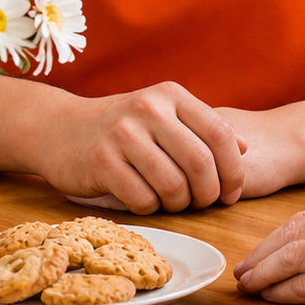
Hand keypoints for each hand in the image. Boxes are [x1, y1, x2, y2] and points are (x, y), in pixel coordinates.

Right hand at [34, 81, 247, 212]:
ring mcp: (123, 135)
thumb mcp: (165, 115)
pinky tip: (146, 200)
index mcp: (171, 96)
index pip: (219, 134)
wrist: (60, 128)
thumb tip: (244, 148)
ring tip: (175, 203)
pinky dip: (151, 208)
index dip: (233, 170)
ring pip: (173, 185)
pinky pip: (142, 199)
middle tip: (204, 204)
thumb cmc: (123, 126)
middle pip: (200, 163)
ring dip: (180, 204)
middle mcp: (149, 110)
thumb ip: (203, 128)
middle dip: (209, 193)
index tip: (233, 192)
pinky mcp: (101, 163)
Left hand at [234, 185, 304, 304]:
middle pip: (289, 238)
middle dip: (262, 255)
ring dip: (265, 273)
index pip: (302, 220)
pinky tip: (272, 295)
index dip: (276, 238)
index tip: (261, 250)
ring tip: (249, 285)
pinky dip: (285, 291)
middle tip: (243, 270)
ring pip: (291, 260)